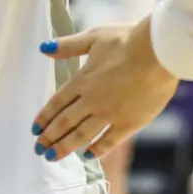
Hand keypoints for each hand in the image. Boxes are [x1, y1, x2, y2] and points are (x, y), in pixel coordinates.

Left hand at [31, 20, 176, 161]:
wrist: (158, 52)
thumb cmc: (128, 40)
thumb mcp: (94, 37)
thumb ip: (68, 46)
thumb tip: (44, 49)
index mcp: (83, 80)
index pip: (57, 103)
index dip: (44, 118)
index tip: (34, 130)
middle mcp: (92, 100)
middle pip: (65, 122)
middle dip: (49, 137)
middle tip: (38, 149)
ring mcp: (110, 114)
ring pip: (82, 135)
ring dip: (65, 147)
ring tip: (52, 157)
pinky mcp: (130, 122)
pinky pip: (109, 140)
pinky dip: (97, 149)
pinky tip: (88, 155)